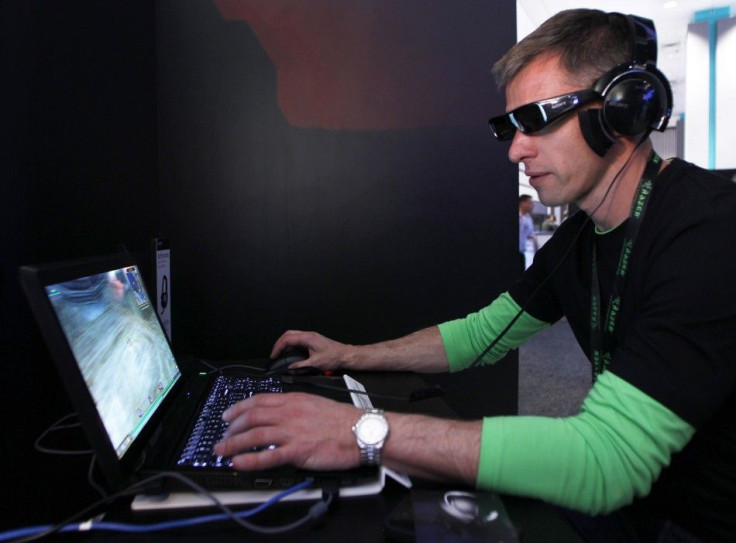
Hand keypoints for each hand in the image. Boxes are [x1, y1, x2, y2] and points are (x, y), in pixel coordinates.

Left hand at [214, 392, 361, 470]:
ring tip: (222, 451)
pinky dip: (250, 460)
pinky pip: (268, 456)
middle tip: (222, 436)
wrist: (360, 431)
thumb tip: (278, 414)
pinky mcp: (297, 451)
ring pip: (254, 435)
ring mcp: (292, 432)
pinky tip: (238, 463)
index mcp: (293, 400)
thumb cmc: (342, 420)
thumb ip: (294, 407)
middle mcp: (289, 414)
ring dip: (234, 444)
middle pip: (251, 417)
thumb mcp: (314, 403)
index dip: (238, 408)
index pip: (258, 401)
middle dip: (232, 427)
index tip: (228, 415)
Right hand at [270, 330, 351, 371]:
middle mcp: (308, 335)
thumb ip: (300, 366)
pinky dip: (291, 345)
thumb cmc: (334, 357)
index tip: (274, 355)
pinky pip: (298, 340)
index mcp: (308, 338)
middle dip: (279, 343)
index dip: (278, 347)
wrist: (345, 355)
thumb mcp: (315, 364)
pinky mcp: (313, 340)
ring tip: (280, 353)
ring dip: (285, 343)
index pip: (288, 339)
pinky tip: (290, 353)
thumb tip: (290, 368)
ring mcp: (311, 337)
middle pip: (288, 334)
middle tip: (274, 353)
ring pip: (293, 336)